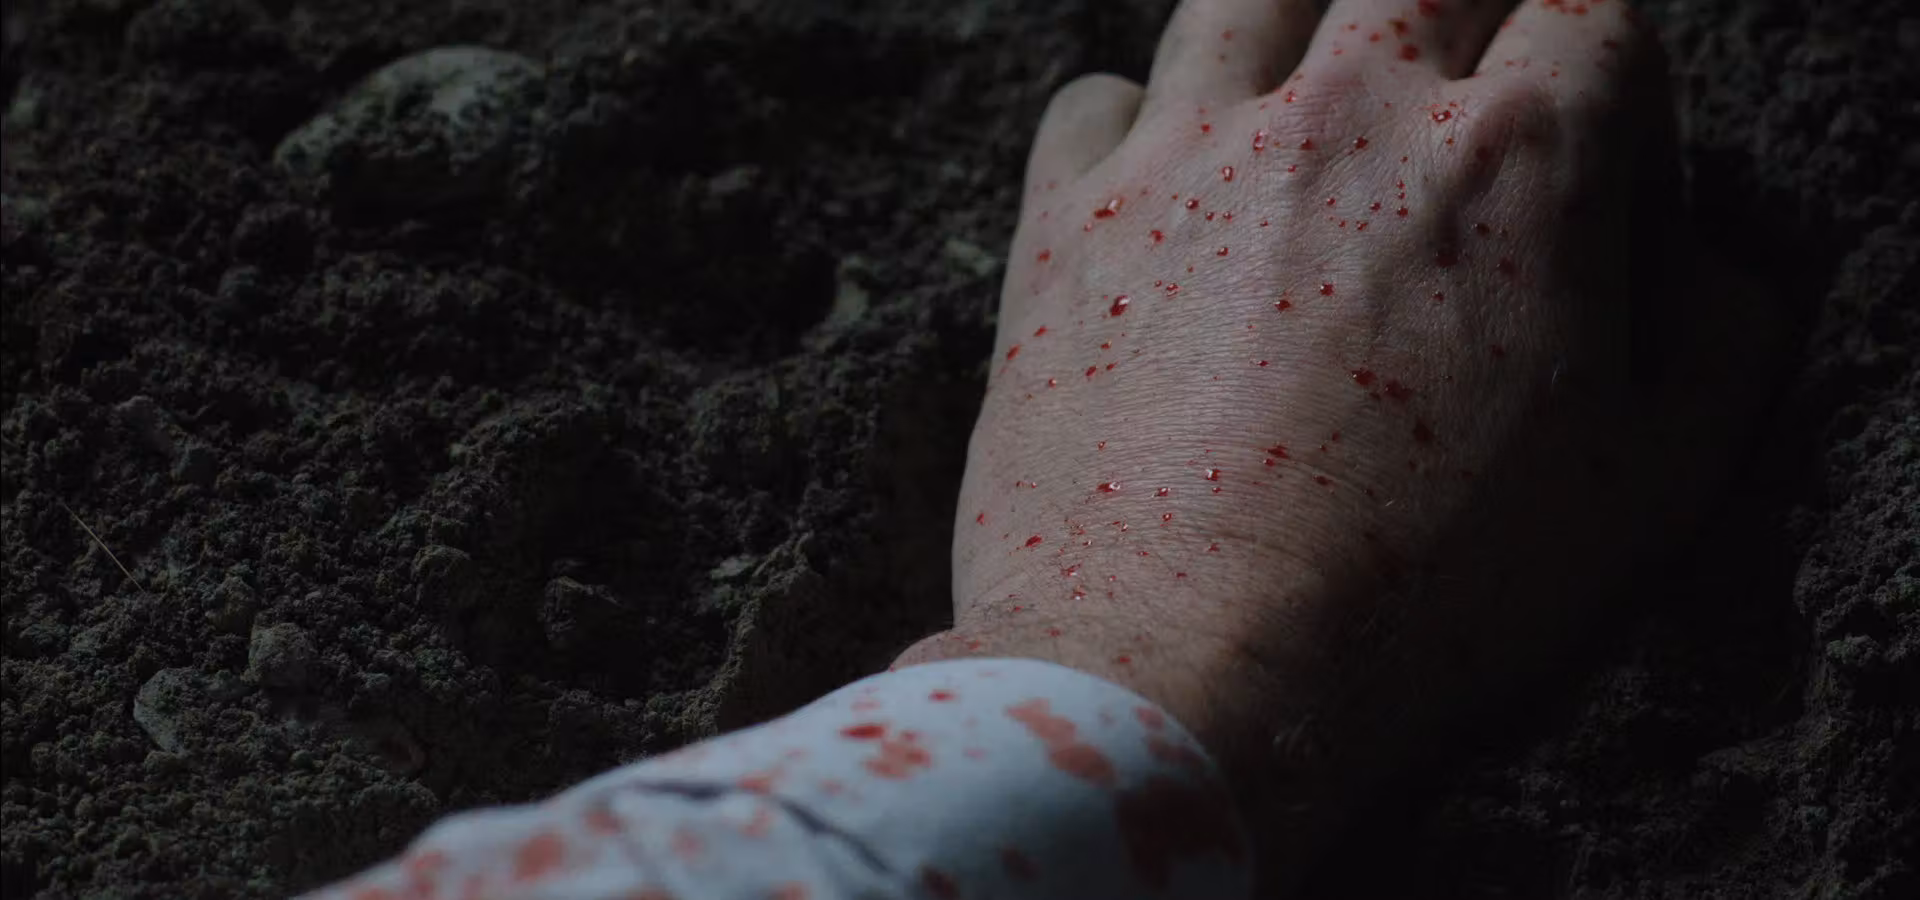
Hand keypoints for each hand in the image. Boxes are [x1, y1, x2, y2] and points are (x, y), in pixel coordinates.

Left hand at [896, 0, 1704, 888]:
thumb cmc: (1426, 601)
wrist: (1184, 667)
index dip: (1606, 75)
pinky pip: (1095, 97)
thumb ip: (1721, 338)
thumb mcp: (1647, 490)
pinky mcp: (1069, 216)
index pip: (1592, 8)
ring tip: (1305, 119)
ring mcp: (1193, 151)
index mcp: (1516, 159)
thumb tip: (1722, 263)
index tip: (1589, 160)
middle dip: (1457, 18)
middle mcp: (1350, 112)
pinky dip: (1134, 124)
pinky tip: (1159, 199)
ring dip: (1294, 32)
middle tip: (1445, 120)